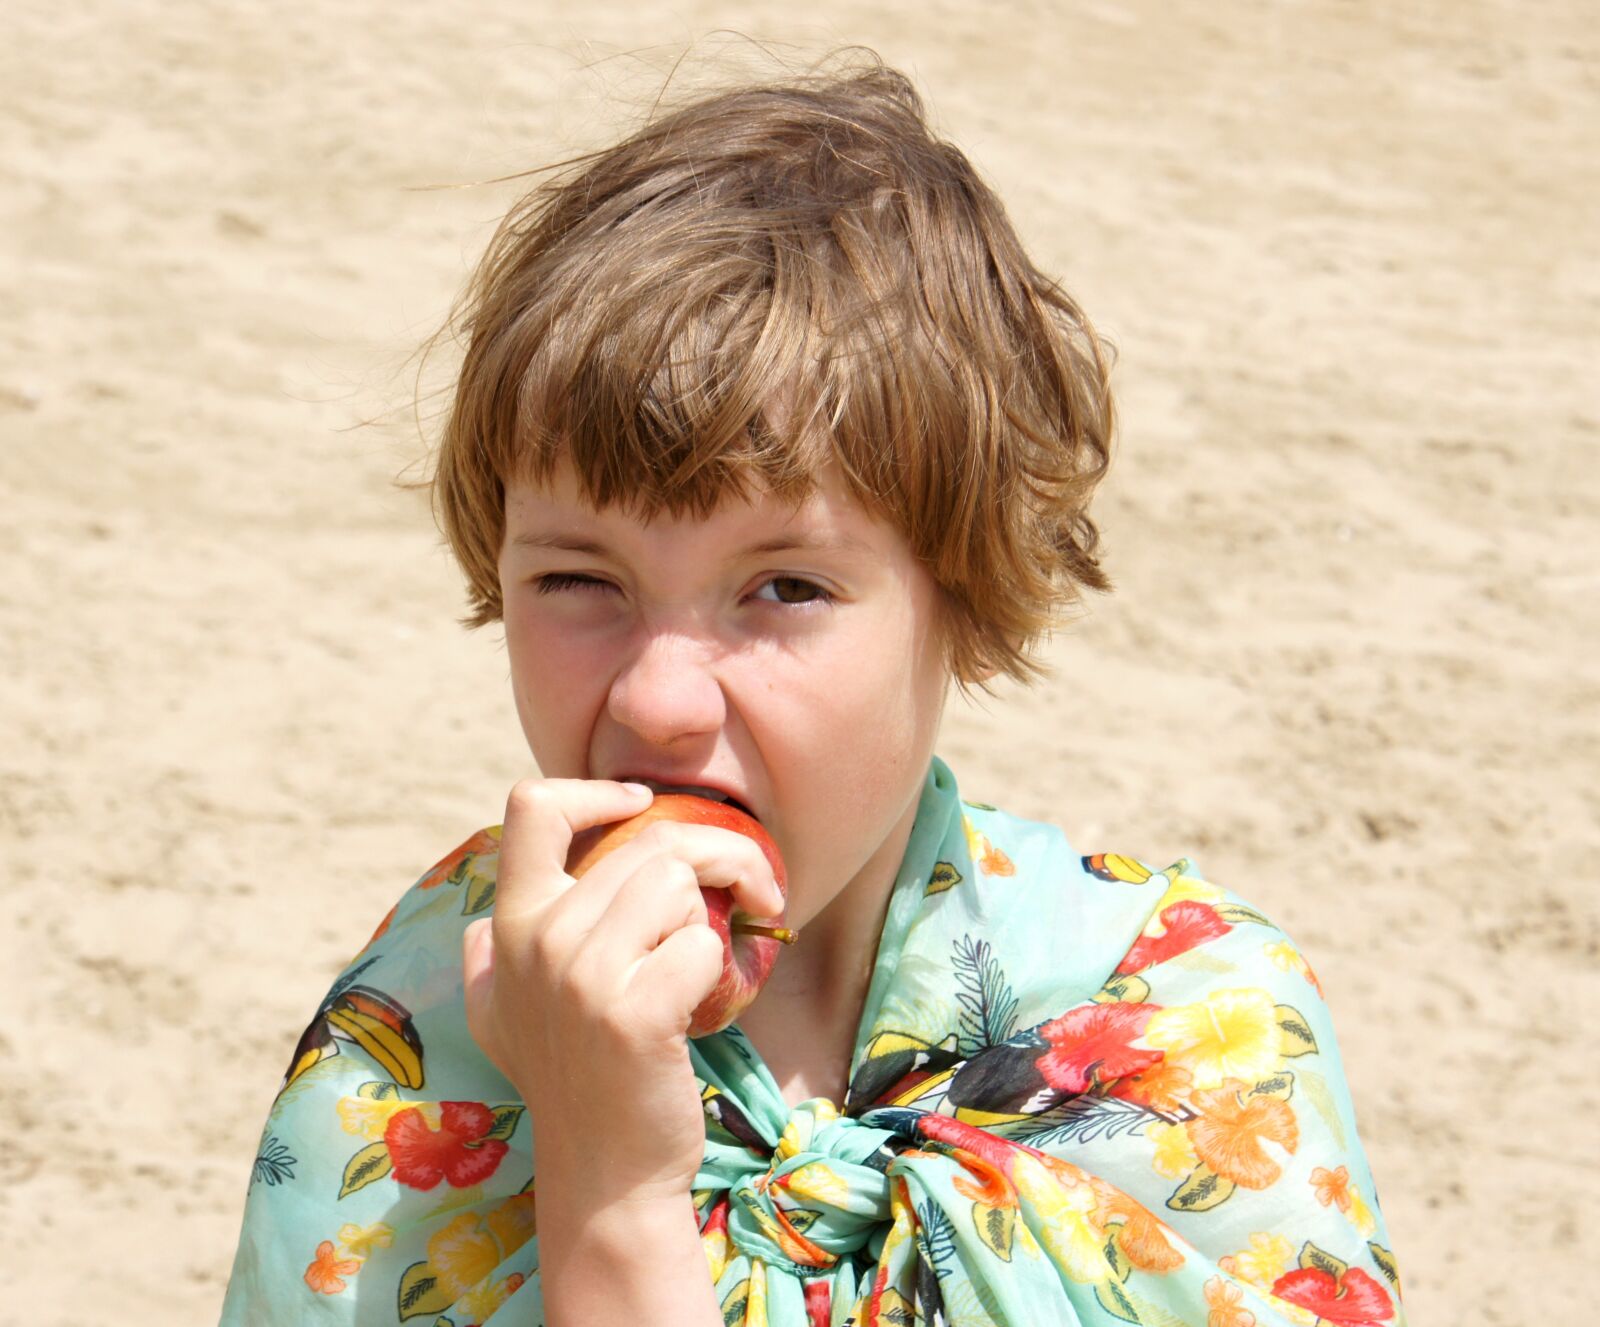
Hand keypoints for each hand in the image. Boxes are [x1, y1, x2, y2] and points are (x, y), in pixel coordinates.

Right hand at [462, 778, 781, 1205]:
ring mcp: (580, 978)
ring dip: (712, 915)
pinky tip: (701, 1005)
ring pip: (679, 884)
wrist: (604, 1176)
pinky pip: (703, 945)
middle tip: (753, 889)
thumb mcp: (502, 1020)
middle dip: (719, 856)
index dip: (597, 790)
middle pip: (648, 844)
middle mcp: (535, 941)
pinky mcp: (632, 1016)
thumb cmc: (570, 1083)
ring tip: (705, 957)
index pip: (533, 808)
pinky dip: (718, 970)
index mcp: (508, 926)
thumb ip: (489, 963)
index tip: (642, 806)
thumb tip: (479, 923)